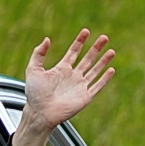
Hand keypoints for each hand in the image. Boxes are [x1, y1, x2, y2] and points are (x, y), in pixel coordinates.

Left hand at [11, 29, 114, 145]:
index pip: (73, 52)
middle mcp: (72, 76)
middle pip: (87, 59)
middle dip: (96, 48)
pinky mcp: (84, 97)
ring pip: (95, 71)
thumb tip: (47, 39)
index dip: (79, 42)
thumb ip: (38, 54)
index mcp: (61, 69)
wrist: (40, 113)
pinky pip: (97, 86)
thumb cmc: (34, 94)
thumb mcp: (33, 70)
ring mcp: (79, 86)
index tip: (85, 31)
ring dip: (103, 61)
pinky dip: (104, 79)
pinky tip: (111, 70)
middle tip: (104, 37)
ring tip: (111, 51)